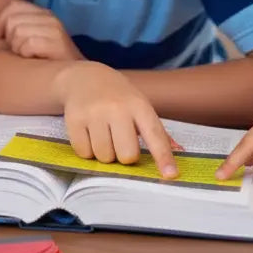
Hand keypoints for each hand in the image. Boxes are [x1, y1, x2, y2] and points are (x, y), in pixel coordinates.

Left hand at [0, 0, 82, 61]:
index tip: (3, 37)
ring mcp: (55, 29)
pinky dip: (26, 54)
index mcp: (43, 13)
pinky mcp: (57, 43)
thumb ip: (18, 28)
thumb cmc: (48, 61)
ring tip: (30, 57)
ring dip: (19, 49)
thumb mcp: (33, 39)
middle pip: (12, 21)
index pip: (13, 6)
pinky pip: (27, 44)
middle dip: (10, 39)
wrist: (76, 78)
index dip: (1, 22)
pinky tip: (35, 60)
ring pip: (18, 32)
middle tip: (22, 51)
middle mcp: (50, 17)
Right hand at [55, 62, 180, 176]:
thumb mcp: (140, 106)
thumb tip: (179, 150)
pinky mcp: (74, 119)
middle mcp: (117, 108)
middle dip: (124, 156)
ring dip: (105, 154)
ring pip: (104, 156)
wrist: (84, 77)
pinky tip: (88, 134)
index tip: (171, 175)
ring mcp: (94, 113)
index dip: (164, 157)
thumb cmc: (118, 97)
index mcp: (139, 105)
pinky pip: (84, 153)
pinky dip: (87, 150)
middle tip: (120, 142)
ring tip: (103, 136)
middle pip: (127, 155)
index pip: (155, 135)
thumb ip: (157, 131)